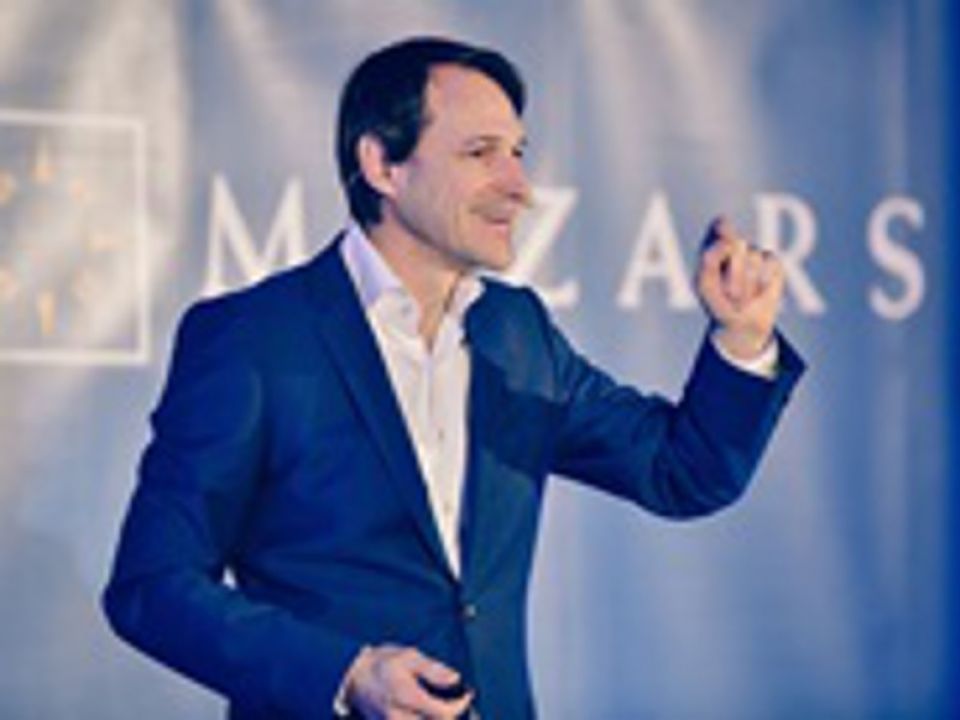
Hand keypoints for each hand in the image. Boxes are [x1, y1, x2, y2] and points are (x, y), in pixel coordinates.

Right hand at [345, 644, 472, 718]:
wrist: (353, 677)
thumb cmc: (380, 663)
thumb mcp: (408, 656)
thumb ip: (433, 669)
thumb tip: (455, 678)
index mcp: (408, 697)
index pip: (444, 714)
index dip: (461, 706)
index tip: (467, 695)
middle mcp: (400, 716)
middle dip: (450, 716)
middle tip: (458, 703)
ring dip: (438, 719)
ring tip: (445, 709)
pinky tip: (429, 713)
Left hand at [697, 217, 783, 359]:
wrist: (738, 324)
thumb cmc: (716, 301)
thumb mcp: (704, 284)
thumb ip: (709, 259)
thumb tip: (727, 241)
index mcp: (714, 244)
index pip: (720, 226)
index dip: (723, 235)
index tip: (721, 249)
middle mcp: (736, 244)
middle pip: (737, 244)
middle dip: (732, 272)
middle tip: (727, 291)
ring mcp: (755, 252)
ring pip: (754, 258)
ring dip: (746, 284)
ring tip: (738, 297)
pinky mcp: (773, 263)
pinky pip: (770, 265)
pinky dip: (762, 284)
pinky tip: (756, 294)